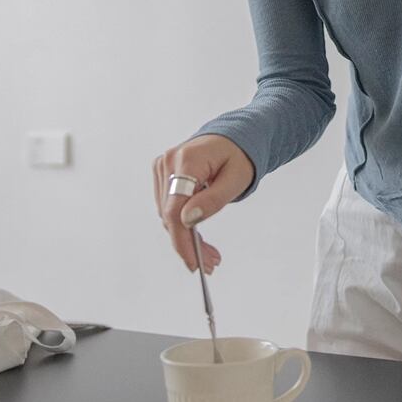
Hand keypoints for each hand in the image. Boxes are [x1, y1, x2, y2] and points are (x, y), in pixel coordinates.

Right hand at [152, 135, 255, 273]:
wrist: (234, 138)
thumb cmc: (239, 155)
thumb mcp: (236, 179)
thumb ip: (213, 200)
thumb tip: (188, 220)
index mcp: (186, 159)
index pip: (174, 208)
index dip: (181, 240)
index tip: (193, 262)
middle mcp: (169, 162)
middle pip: (170, 215)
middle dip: (188, 243)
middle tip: (210, 262)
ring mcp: (163, 167)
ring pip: (168, 215)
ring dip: (185, 237)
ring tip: (209, 253)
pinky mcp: (163, 174)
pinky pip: (169, 207)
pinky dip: (182, 225)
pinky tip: (197, 237)